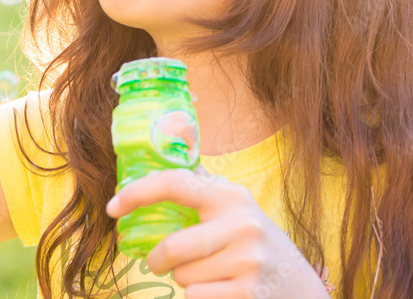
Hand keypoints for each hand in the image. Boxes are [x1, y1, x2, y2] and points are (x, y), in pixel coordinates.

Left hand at [105, 167, 329, 298]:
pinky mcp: (248, 293)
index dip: (137, 193)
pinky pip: (195, 297)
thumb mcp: (235, 207)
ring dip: (184, 280)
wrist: (301, 289)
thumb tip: (174, 131)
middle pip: (172, 247)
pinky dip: (198, 296)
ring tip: (207, 273)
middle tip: (156, 262)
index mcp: (231, 196)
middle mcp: (242, 224)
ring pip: (182, 277)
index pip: (176, 184)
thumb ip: (203, 182)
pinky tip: (219, 290)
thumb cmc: (256, 242)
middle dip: (157, 259)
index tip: (111, 207)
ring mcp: (247, 260)